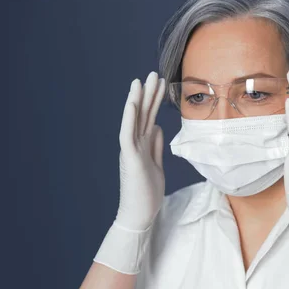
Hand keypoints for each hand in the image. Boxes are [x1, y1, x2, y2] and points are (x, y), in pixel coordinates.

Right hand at [116, 71, 165, 230]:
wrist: (139, 215)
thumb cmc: (147, 193)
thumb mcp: (157, 165)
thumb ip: (156, 147)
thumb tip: (159, 128)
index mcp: (142, 145)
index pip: (150, 118)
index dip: (155, 101)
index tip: (160, 84)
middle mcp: (135, 144)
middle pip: (143, 114)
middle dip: (149, 94)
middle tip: (154, 73)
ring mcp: (131, 150)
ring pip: (134, 120)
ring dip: (138, 99)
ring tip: (142, 80)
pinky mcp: (130, 158)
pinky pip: (127, 134)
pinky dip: (129, 118)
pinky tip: (132, 103)